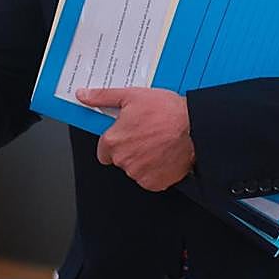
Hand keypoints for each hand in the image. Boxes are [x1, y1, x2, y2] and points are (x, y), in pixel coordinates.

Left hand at [77, 87, 194, 190]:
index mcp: (113, 141)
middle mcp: (123, 160)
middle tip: (145, 135)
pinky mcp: (155, 183)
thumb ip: (103, 97)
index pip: (103, 149)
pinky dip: (155, 170)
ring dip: (142, 160)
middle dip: (129, 149)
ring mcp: (139, 173)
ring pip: (134, 169)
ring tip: (157, 143)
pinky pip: (149, 179)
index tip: (125, 134)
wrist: (195, 127)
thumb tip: (83, 95)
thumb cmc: (166, 111)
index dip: (114, 141)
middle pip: (119, 159)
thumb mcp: (131, 96)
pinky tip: (164, 154)